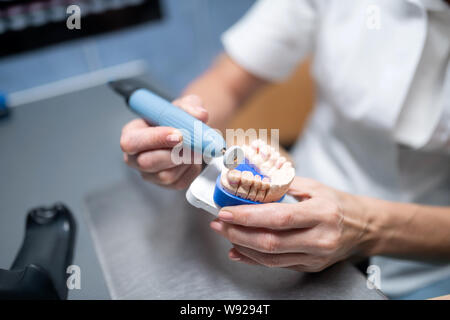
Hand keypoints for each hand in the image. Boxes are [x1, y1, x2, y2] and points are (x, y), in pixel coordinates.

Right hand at [120, 95, 207, 189]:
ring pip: (165, 175)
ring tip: (196, 148)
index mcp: (132, 134)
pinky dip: (192, 170)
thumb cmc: (177, 118)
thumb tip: (200, 115)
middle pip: (146, 163)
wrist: (189, 134)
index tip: (179, 135)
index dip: (154, 139)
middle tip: (192, 143)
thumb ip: (190, 106)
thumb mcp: (183, 106)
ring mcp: (149, 174)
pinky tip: (194, 158)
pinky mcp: (165, 185)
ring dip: (185, 161)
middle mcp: (135, 157)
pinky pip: (179, 182)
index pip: (131, 142)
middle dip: (173, 154)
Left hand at [210, 177, 375, 271]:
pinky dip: (253, 258)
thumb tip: (249, 183)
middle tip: (219, 223)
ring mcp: (315, 257)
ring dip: (242, 246)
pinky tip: (238, 250)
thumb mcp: (314, 187)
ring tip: (225, 233)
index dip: (248, 216)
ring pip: (271, 258)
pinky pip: (277, 265)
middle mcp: (319, 239)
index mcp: (321, 213)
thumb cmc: (337, 203)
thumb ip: (283, 186)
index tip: (226, 210)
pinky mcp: (310, 267)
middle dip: (238, 233)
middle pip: (271, 242)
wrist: (364, 228)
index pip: (278, 218)